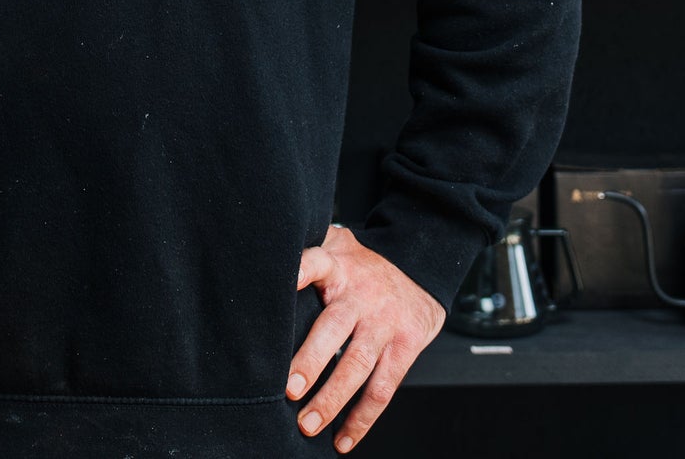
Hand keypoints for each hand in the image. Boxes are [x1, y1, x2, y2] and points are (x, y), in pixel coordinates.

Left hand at [287, 225, 444, 451]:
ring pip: (358, 364)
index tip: (286, 284)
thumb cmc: (364, 267)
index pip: (317, 262)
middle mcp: (362, 296)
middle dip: (312, 360)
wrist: (421, 271)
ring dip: (332, 399)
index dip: (301, 271)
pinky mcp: (405, 347)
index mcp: (340, 267)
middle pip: (334, 327)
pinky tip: (342, 440)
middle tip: (289, 389)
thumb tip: (263, 250)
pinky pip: (382, 389)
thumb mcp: (338, 246)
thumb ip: (308, 246)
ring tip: (308, 424)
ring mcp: (384, 323)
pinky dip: (362, 419)